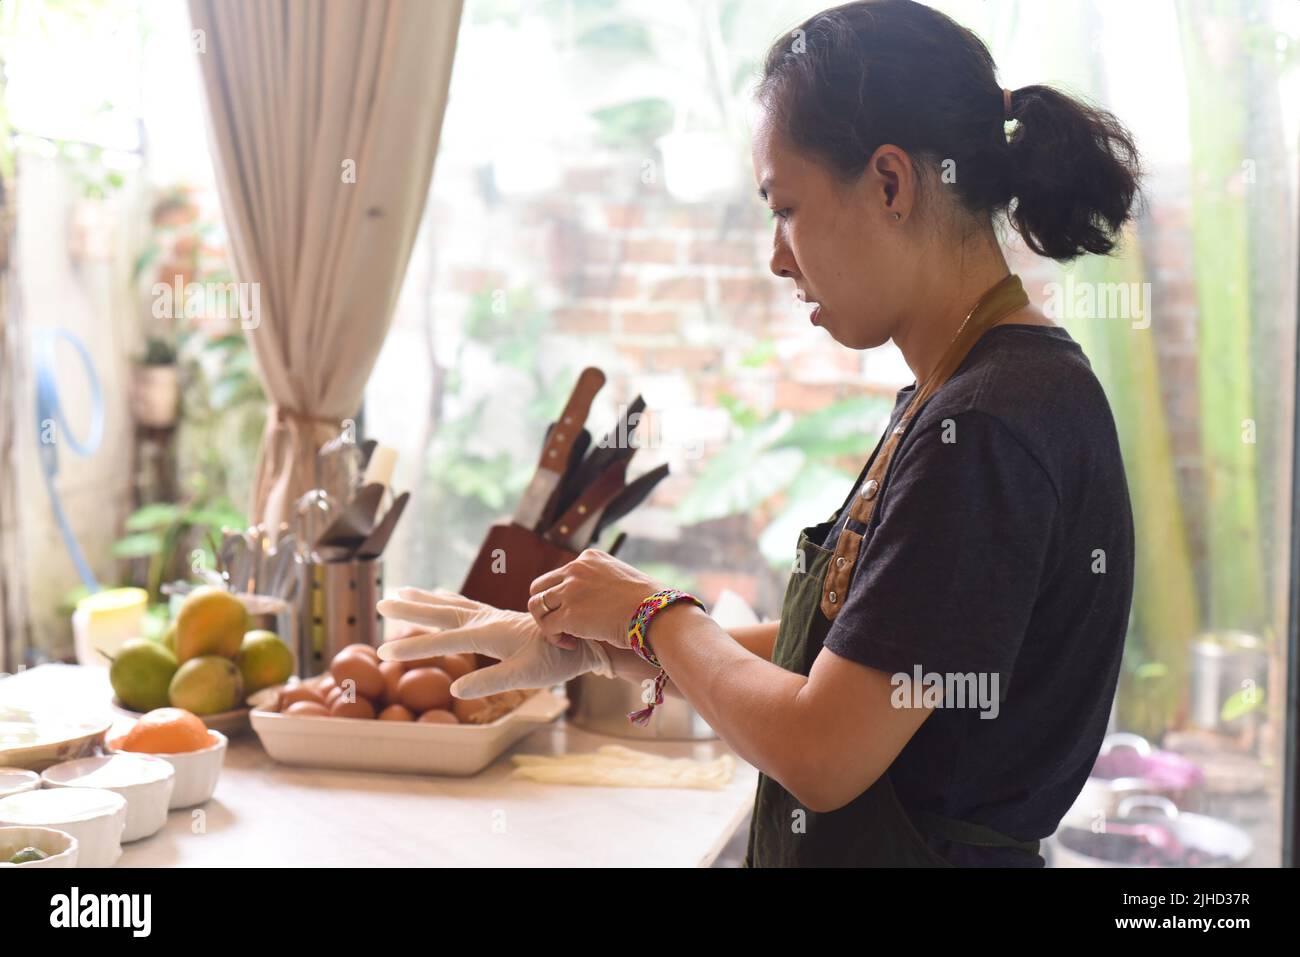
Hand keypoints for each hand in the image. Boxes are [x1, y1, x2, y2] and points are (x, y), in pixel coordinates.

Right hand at [376, 587, 612, 698]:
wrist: (586, 639)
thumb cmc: (558, 659)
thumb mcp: (526, 676)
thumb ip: (489, 682)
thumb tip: (454, 689)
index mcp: (489, 633)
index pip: (442, 639)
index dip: (411, 647)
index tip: (381, 649)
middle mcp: (487, 620)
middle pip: (440, 611)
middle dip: (410, 608)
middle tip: (381, 601)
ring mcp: (493, 617)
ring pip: (450, 604)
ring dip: (425, 599)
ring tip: (402, 590)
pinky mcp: (500, 620)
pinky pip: (465, 605)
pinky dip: (446, 599)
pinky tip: (443, 597)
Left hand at [527, 548, 666, 649]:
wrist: (655, 613)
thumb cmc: (647, 603)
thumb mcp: (622, 580)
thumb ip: (602, 583)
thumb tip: (598, 602)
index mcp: (588, 558)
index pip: (561, 574)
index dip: (565, 596)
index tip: (580, 612)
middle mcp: (575, 569)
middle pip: (539, 586)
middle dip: (546, 607)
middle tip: (561, 624)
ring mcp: (570, 590)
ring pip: (537, 605)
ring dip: (547, 623)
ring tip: (564, 636)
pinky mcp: (569, 613)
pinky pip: (547, 626)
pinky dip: (555, 638)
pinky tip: (571, 644)